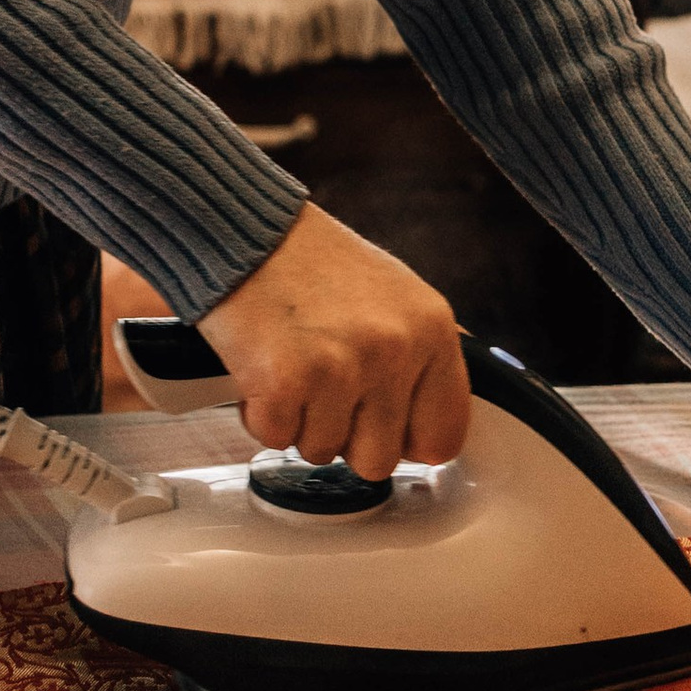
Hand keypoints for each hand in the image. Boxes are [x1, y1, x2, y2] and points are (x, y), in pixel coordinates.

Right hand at [201, 201, 470, 479]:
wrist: (246, 230)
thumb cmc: (312, 262)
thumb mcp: (394, 296)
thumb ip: (420, 359)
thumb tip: (436, 433)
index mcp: (430, 328)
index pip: (443, 435)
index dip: (407, 440)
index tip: (385, 427)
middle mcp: (392, 348)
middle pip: (380, 460)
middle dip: (346, 434)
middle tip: (326, 384)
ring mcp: (340, 367)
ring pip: (323, 451)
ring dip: (301, 420)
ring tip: (294, 362)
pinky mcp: (285, 382)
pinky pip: (276, 438)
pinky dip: (262, 413)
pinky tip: (265, 366)